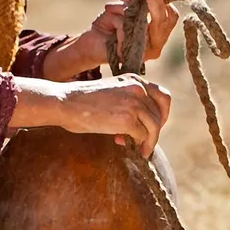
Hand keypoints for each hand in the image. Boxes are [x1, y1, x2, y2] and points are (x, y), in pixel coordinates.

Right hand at [11, 74, 172, 157]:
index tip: (156, 126)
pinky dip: (138, 145)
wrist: (65, 103)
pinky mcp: (127, 119)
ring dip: (149, 141)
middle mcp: (138, 88)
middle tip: (145, 142)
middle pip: (159, 114)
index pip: (163, 96)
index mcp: (135, 79)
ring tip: (142, 150)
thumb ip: (129, 103)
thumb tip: (142, 128)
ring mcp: (133, 103)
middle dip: (155, 131)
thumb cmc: (83, 101)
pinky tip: (128, 147)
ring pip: (154, 127)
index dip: (163, 114)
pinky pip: (142, 136)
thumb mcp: (111, 93)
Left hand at [42, 0, 181, 81]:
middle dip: (155, 0)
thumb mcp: (124, 6)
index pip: (171, 16)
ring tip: (112, 7)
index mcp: (158, 33)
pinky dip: (116, 17)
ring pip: (147, 23)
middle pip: (165, 20)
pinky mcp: (132, 55)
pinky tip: (108, 19)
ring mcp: (146, 53)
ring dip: (127, 10)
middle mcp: (156, 45)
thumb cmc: (108, 24)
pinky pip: (127, 29)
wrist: (90, 42)